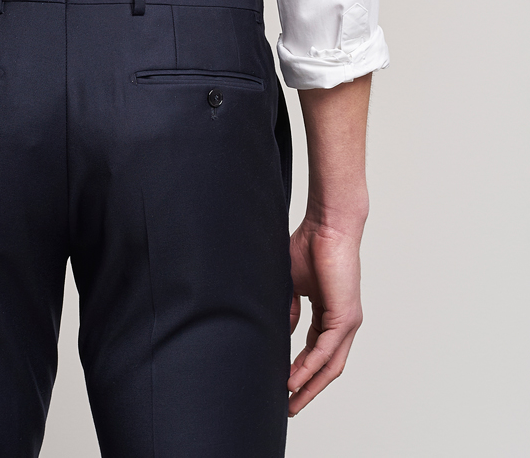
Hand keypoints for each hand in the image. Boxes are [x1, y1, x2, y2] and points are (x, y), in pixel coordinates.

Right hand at [287, 218, 363, 415]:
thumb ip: (290, 309)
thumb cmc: (310, 245)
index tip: (284, 385)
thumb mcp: (293, 283)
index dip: (301, 370)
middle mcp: (343, 322)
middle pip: (328, 366)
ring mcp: (347, 321)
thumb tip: (283, 332)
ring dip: (310, 385)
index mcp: (330, 313)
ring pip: (330, 364)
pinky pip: (326, 350)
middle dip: (308, 388)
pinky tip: (295, 378)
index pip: (317, 350)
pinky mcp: (346, 316)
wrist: (327, 225)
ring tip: (292, 400)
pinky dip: (310, 366)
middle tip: (291, 406)